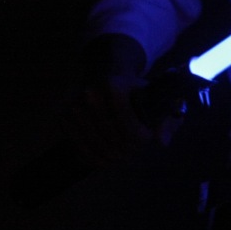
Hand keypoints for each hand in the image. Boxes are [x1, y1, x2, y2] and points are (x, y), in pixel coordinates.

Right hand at [68, 34, 165, 165]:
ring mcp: (74, 105)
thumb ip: (167, 117)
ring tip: (119, 156)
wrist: (106, 70)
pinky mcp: (63, 115)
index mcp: (114, 85)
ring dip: (109, 157)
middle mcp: (90, 94)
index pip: (128, 126)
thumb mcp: (156, 96)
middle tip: (132, 151)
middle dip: (125, 150)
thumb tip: (162, 142)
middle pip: (111, 138)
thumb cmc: (133, 88)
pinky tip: (102, 158)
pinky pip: (78, 145)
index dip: (140, 138)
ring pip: (95, 145)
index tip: (146, 138)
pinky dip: (91, 156)